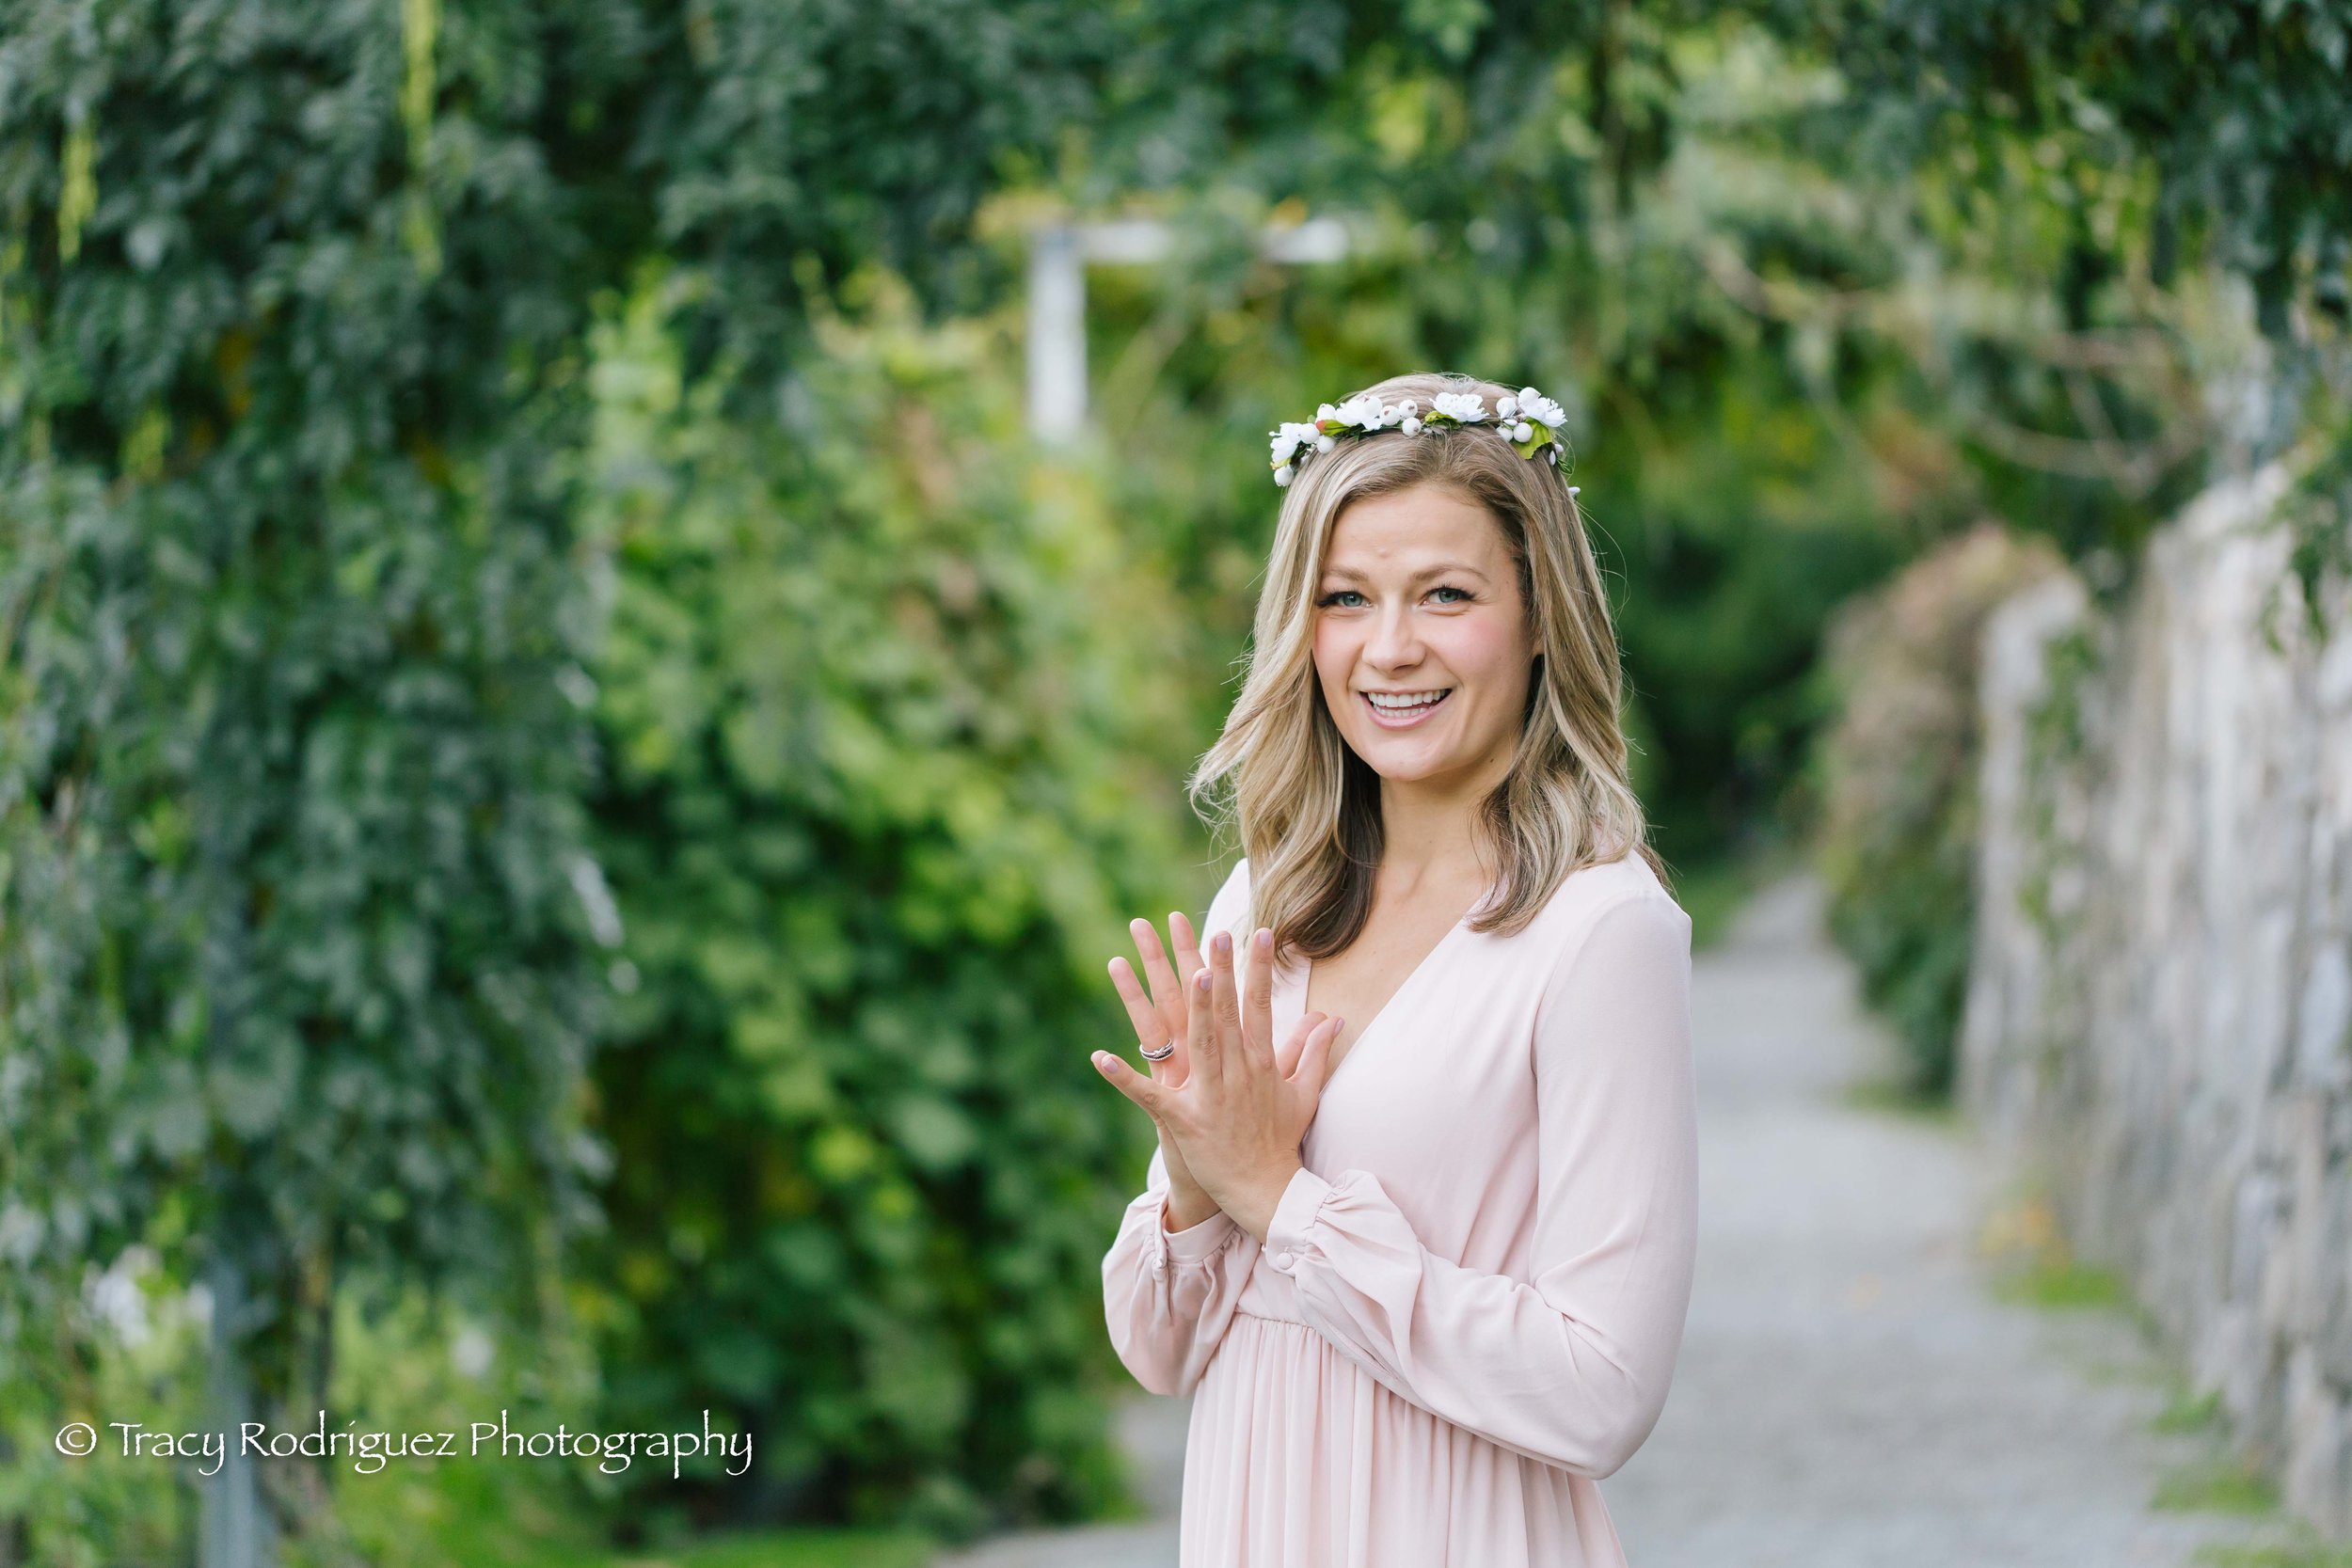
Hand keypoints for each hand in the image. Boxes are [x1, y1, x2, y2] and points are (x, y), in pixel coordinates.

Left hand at [1094, 926, 1341, 1242]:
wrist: (1267, 1191)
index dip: (1260, 969)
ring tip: (1181, 971)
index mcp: (1260, 1063)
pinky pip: (1147, 1096)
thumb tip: (1333, 1018)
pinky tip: (1098, 1056)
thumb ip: (1313, 1050)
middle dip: (1219, 970)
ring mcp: (1210, 1095)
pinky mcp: (1183, 1121)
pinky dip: (1123, 1078)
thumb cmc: (1281, 1141)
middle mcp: (1237, 1072)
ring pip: (1196, 1041)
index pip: (1260, 1006)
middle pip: (1225, 1012)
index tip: (1262, 933)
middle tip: (1213, 931)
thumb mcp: (1303, 1093)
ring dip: (1191, 1005)